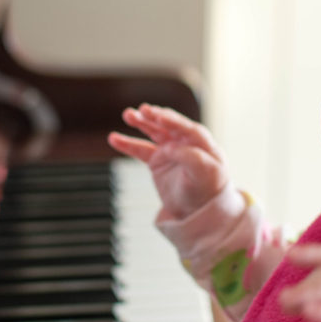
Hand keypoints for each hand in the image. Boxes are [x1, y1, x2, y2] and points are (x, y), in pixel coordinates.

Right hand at [108, 103, 228, 218]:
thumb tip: (171, 148)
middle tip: (143, 110)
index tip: (159, 116)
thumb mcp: (206, 176)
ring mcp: (170, 150)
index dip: (174, 121)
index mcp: (203, 144)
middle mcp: (186, 143)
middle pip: (169, 125)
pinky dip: (127, 144)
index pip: (187, 128)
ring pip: (154, 132)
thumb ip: (192, 159)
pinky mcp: (158, 160)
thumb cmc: (207, 191)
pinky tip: (113, 138)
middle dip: (156, 116)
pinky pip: (140, 150)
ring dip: (141, 122)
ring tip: (128, 114)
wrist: (199, 211)